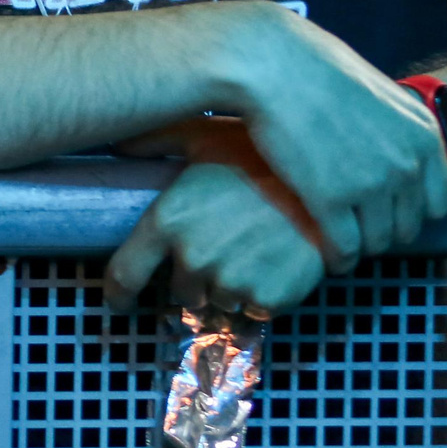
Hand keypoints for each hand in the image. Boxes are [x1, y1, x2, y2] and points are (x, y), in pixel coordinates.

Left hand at [106, 122, 328, 313]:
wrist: (327, 181)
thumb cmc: (261, 155)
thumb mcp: (203, 137)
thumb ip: (158, 141)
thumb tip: (119, 141)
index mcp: (168, 220)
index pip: (125, 274)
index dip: (118, 294)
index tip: (120, 301)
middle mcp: (193, 256)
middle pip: (181, 291)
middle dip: (195, 278)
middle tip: (223, 250)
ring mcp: (231, 281)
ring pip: (219, 302)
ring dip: (230, 286)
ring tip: (253, 251)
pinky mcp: (268, 298)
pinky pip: (254, 310)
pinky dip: (263, 295)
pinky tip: (275, 263)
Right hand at [220, 3, 446, 270]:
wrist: (269, 63)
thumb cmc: (311, 67)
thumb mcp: (375, 92)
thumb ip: (393, 128)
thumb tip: (389, 148)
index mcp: (423, 136)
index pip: (438, 202)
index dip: (409, 211)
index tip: (386, 211)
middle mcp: (407, 164)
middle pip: (408, 226)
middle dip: (382, 230)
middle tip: (357, 228)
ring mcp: (371, 185)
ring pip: (377, 241)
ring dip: (359, 246)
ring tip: (338, 243)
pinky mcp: (330, 200)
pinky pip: (344, 247)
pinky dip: (337, 257)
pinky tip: (326, 255)